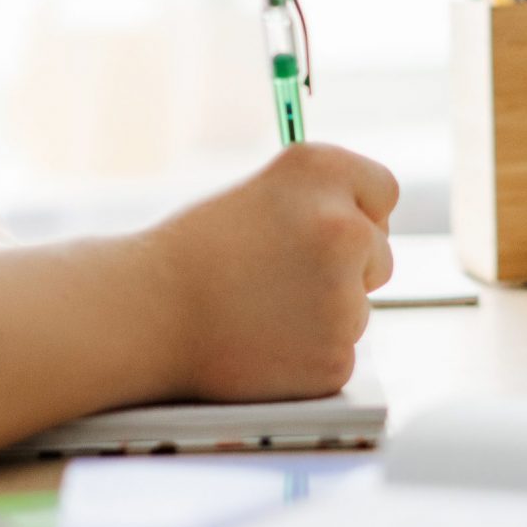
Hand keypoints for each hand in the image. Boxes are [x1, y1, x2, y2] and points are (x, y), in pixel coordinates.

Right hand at [132, 142, 398, 402]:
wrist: (143, 314)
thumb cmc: (195, 253)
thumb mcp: (263, 194)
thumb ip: (321, 202)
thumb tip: (371, 225)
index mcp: (323, 171)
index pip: (383, 191)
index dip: (355, 212)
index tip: (319, 230)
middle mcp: (345, 227)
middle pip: (380, 253)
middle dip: (344, 268)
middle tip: (275, 275)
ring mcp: (344, 296)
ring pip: (358, 308)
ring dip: (322, 313)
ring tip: (259, 308)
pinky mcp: (335, 355)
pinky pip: (338, 353)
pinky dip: (307, 356)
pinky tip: (262, 342)